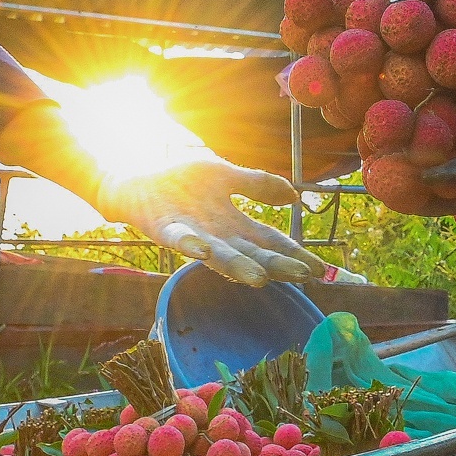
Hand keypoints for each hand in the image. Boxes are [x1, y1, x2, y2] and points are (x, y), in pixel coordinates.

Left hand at [95, 158, 328, 286]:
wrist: (135, 178)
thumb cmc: (180, 180)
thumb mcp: (224, 176)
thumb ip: (257, 185)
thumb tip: (295, 197)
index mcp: (235, 223)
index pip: (271, 241)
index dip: (295, 253)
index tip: (321, 270)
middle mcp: (219, 236)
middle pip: (252, 254)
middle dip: (277, 265)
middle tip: (301, 276)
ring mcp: (193, 235)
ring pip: (220, 256)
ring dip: (239, 268)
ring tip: (259, 279)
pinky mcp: (166, 229)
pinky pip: (179, 239)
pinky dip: (191, 245)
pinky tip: (204, 249)